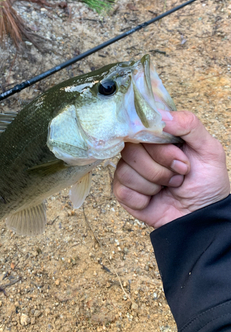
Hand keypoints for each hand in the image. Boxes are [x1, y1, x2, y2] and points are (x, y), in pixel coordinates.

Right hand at [113, 110, 229, 227]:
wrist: (203, 217)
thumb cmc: (207, 182)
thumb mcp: (209, 148)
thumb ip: (189, 124)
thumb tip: (160, 115)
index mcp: (157, 137)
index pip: (140, 128)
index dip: (159, 146)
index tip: (179, 157)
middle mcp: (141, 151)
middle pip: (131, 150)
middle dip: (160, 167)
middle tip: (179, 174)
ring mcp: (130, 170)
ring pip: (125, 171)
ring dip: (153, 183)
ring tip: (169, 186)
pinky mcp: (124, 192)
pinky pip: (122, 190)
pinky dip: (143, 198)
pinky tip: (154, 199)